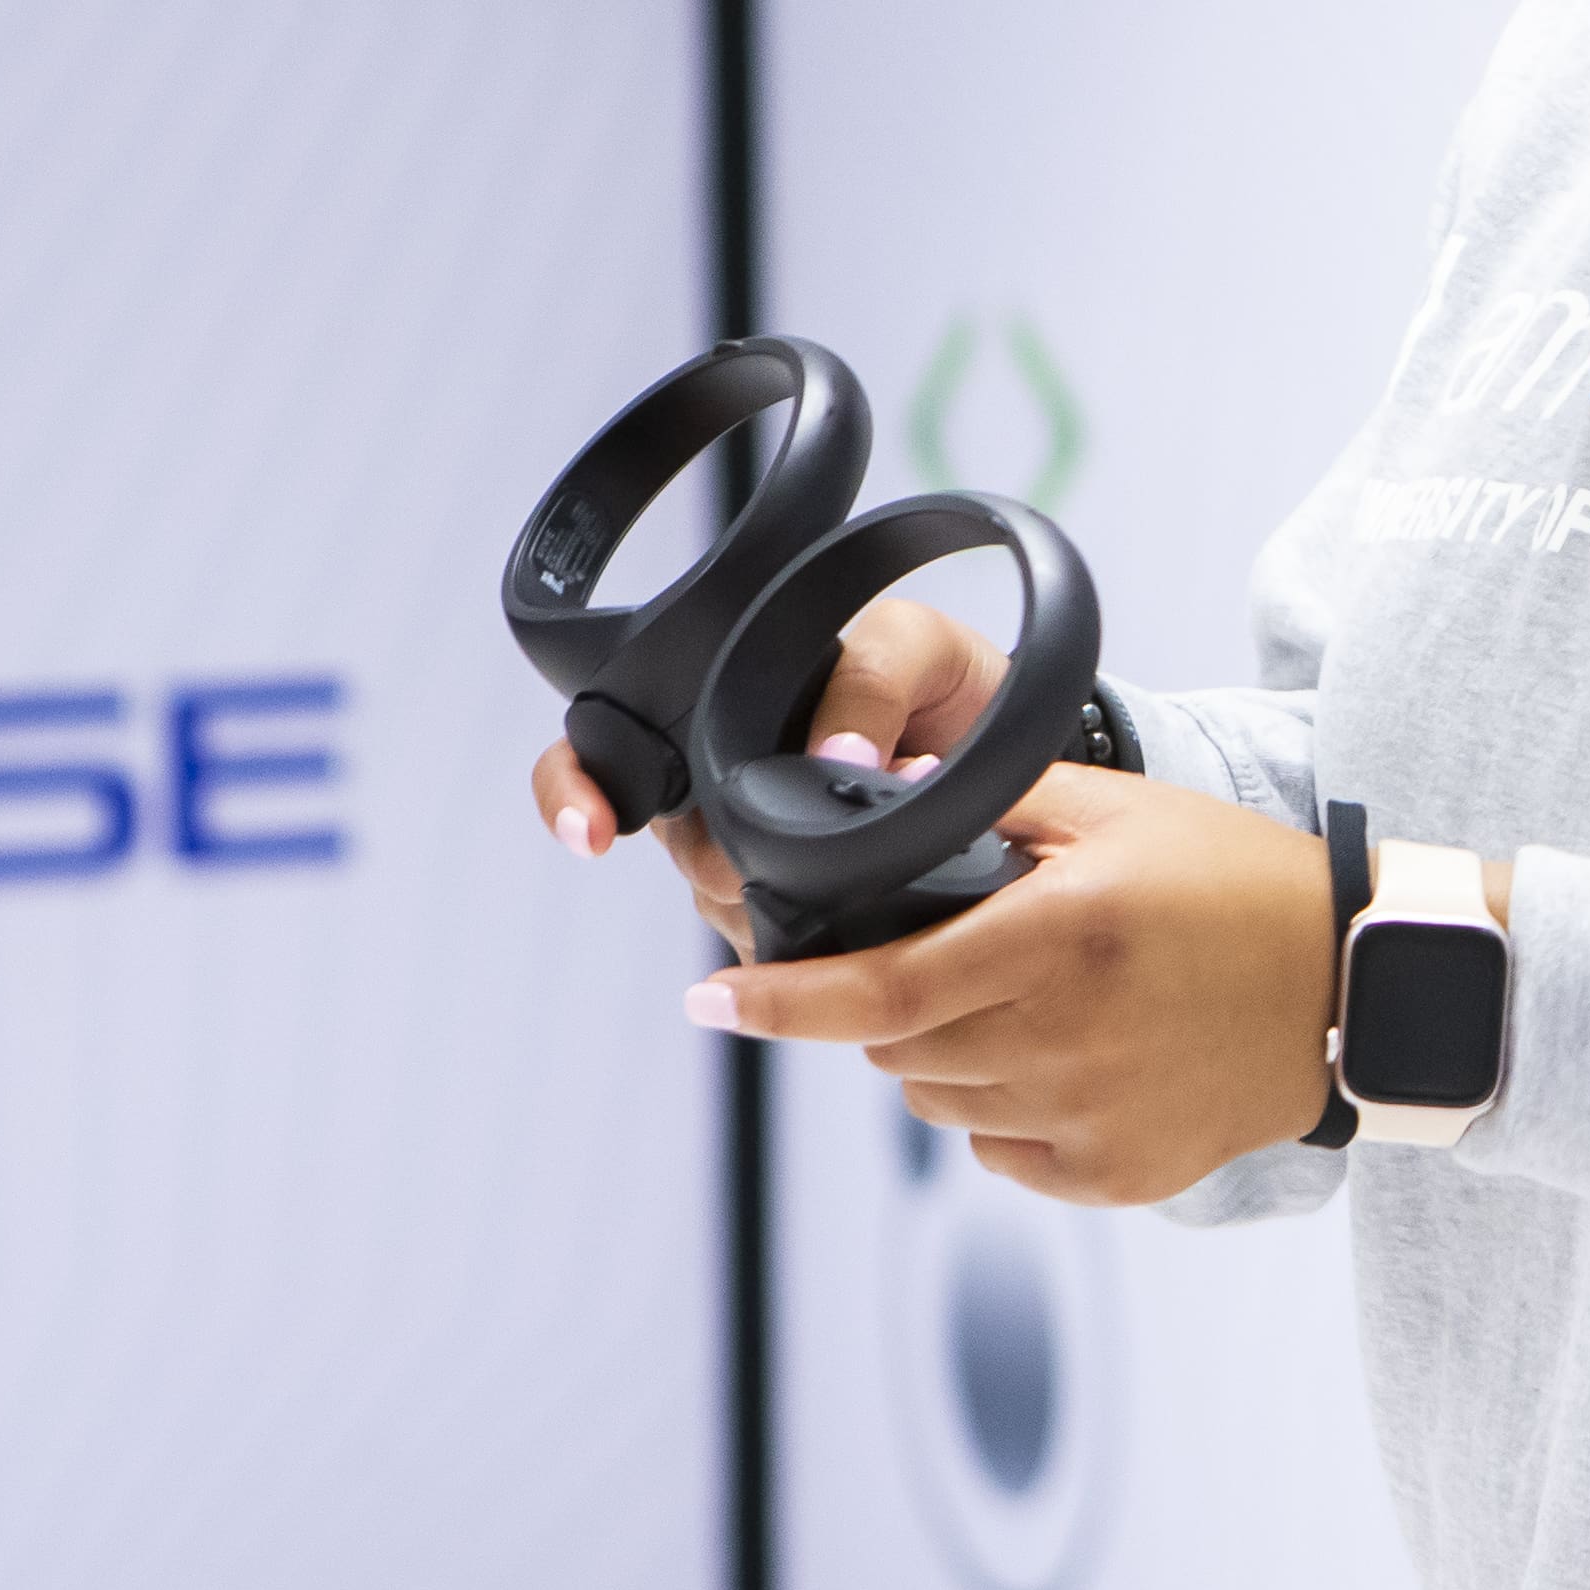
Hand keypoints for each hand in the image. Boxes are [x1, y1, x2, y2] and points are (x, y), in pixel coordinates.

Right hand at [528, 595, 1012, 958]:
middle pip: (677, 846)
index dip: (571, 790)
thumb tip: (830, 757)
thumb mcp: (913, 646)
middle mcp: (722, 781)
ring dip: (774, 902)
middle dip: (719, 865)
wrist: (1019, 736)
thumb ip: (866, 684)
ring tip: (854, 872)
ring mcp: (763, 848)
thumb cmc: (945, 675)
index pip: (596, 750)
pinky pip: (782, 943)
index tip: (593, 830)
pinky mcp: (815, 904)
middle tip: (782, 859)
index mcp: (717, 706)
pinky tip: (855, 930)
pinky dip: (813, 943)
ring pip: (723, 902)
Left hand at [686, 766, 1340, 1205]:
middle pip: (898, 1053)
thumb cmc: (1234, 881)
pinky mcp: (1117, 1176)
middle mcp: (1066, 1039)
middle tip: (939, 958)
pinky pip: (1004, 1153)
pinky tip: (1063, 1058)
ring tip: (1017, 1001)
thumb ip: (991, 797)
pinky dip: (1004, 1109)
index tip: (710, 1001)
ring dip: (943, 1057)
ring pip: (942, 1104)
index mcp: (1057, 939)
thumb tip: (871, 793)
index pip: (876, 993)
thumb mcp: (1117, 807)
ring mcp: (1092, 1120)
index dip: (779, 1004)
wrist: (1355, 984)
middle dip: (884, 1008)